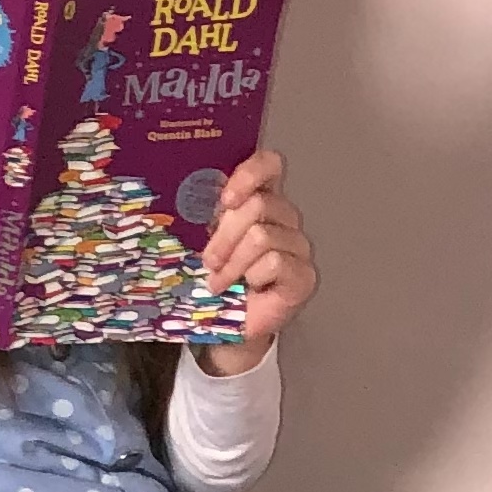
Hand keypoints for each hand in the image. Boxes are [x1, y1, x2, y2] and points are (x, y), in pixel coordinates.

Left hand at [196, 149, 317, 369]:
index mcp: (262, 200)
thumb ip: (208, 216)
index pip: (270, 165)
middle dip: (225, 234)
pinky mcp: (304, 275)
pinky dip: (251, 276)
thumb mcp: (207, 241)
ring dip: (233, 262)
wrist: (229, 327)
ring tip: (219, 281)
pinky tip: (246, 289)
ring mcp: (298, 246)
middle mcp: (285, 218)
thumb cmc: (218, 280)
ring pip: (262, 236)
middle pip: (259, 204)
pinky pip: (274, 262)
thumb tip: (187, 196)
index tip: (226, 198)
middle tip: (208, 260)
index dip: (249, 174)